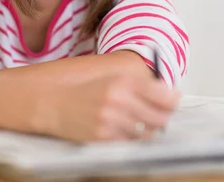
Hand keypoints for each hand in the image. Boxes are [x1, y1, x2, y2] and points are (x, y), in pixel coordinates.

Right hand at [38, 73, 179, 141]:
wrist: (52, 103)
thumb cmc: (84, 92)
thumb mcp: (111, 79)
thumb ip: (140, 86)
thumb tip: (170, 98)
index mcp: (123, 81)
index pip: (165, 96)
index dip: (171, 102)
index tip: (170, 103)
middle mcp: (118, 99)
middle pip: (160, 118)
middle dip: (161, 118)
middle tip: (154, 116)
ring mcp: (111, 120)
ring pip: (147, 133)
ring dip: (146, 130)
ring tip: (133, 122)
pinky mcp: (103, 136)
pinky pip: (130, 142)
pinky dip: (130, 138)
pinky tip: (120, 129)